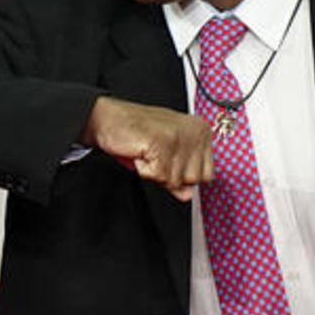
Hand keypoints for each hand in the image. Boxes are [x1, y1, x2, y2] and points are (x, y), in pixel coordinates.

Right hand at [84, 96, 214, 200]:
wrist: (107, 119)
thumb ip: (179, 175)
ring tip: (146, 153)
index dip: (183, 175)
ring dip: (155, 172)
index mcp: (201, 130)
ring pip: (174, 180)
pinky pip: (158, 176)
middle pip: (192, 179)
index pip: (207, 174)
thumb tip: (187, 194)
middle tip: (155, 156)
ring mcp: (179, 136)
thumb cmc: (134, 132)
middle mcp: (194, 131)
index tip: (168, 160)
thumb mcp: (164, 155)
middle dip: (169, 174)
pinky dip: (144, 170)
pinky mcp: (163, 142)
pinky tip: (140, 152)